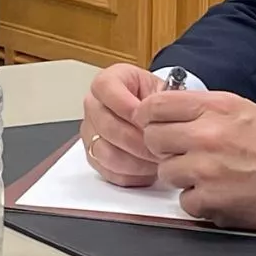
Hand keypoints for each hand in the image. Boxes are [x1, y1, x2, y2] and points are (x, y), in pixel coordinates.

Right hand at [81, 63, 164, 186]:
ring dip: (136, 161)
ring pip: (106, 152)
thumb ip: (162, 101)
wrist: (157, 118)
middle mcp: (93, 105)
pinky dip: (131, 174)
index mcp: (108, 81)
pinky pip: (109, 171)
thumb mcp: (165, 91)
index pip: (105, 88)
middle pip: (106, 125)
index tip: (147, 119)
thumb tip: (162, 120)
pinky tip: (148, 169)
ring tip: (157, 160)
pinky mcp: (93, 156)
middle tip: (161, 147)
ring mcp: (90, 132)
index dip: (126, 105)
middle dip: (137, 140)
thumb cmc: (158, 103)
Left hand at [138, 90, 255, 230]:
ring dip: (182, 176)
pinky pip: (183, 200)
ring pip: (165, 171)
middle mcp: (207, 135)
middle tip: (184, 153)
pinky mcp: (210, 200)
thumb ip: (202, 106)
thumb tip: (167, 107)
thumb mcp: (240, 109)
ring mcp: (206, 169)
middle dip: (164, 148)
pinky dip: (198, 200)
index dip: (148, 117)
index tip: (153, 124)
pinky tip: (219, 192)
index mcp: (214, 108)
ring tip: (208, 174)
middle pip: (152, 139)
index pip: (155, 106)